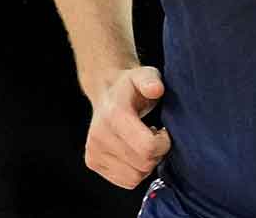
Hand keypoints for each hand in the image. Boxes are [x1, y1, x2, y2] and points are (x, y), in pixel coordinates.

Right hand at [84, 66, 171, 188]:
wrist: (108, 92)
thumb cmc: (132, 86)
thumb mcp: (145, 75)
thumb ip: (151, 80)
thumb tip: (156, 89)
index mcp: (114, 116)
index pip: (148, 148)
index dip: (164, 143)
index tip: (163, 131)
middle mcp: (99, 136)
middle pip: (143, 165)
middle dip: (157, 154)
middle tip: (155, 136)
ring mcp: (93, 151)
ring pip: (135, 177)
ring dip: (146, 164)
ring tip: (144, 143)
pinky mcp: (92, 162)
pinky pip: (125, 181)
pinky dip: (136, 171)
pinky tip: (135, 152)